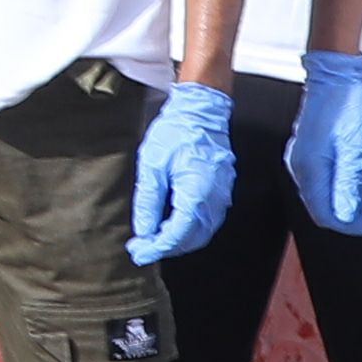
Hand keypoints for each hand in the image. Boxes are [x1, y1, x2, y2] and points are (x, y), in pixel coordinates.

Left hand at [127, 78, 241, 264]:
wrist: (200, 110)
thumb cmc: (176, 131)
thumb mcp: (152, 165)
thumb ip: (148, 201)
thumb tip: (144, 230)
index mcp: (196, 192)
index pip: (178, 234)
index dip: (157, 247)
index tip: (139, 252)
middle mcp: (214, 198)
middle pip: (192, 238)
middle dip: (167, 247)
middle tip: (143, 247)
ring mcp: (222, 195)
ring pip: (202, 232)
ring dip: (179, 239)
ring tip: (154, 237)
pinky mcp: (222, 190)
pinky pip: (208, 219)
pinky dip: (190, 227)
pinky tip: (172, 222)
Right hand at [296, 50, 361, 237]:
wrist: (334, 77)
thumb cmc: (345, 107)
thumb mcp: (353, 149)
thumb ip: (348, 185)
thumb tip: (345, 218)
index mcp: (309, 169)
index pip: (327, 215)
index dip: (354, 226)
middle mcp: (300, 169)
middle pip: (324, 208)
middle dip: (353, 210)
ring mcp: (302, 161)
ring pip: (325, 196)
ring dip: (350, 197)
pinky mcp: (308, 155)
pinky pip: (324, 181)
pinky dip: (343, 184)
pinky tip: (358, 172)